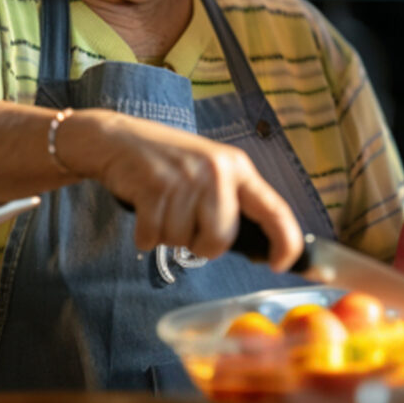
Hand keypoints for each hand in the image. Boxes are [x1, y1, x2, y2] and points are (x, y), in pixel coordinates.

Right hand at [62, 111, 304, 269]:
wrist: (118, 139)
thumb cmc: (167, 163)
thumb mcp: (209, 171)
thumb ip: (231, 202)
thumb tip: (257, 249)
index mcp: (237, 168)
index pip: (274, 210)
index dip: (285, 242)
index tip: (281, 264)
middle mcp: (216, 171)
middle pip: (219, 240)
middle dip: (200, 244)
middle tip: (184, 221)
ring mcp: (185, 177)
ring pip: (183, 242)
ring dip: (168, 235)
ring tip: (162, 207)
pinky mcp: (155, 186)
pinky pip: (154, 237)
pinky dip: (145, 235)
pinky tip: (144, 211)